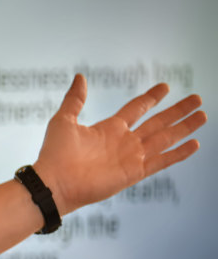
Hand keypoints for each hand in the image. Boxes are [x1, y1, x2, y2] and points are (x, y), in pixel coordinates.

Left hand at [34, 74, 205, 214]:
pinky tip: (195, 144)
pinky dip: (178, 153)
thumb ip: (75, 99)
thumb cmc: (55, 154)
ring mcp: (131, 157)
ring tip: (203, 115)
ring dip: (184, 127)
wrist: (54, 183)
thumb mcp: (64, 120)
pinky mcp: (134, 173)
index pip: (137, 109)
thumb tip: (80, 76)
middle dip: (177, 111)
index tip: (166, 87)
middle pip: (158, 122)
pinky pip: (161, 161)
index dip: (151, 98)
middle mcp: (124, 142)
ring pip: (165, 138)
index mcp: (109, 128)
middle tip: (197, 98)